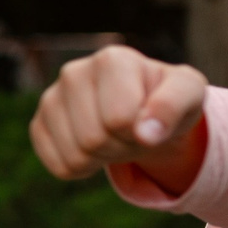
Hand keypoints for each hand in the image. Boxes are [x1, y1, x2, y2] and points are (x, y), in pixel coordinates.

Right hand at [28, 44, 207, 182]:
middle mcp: (73, 73)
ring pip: (76, 156)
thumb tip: (146, 134)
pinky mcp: (39, 125)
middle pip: (94, 139)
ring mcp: (51, 99)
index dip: (141, 130)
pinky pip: (59, 166)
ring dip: (104, 159)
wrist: (146, 112)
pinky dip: (83, 168)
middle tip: (134, 131)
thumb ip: (173, 107)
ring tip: (116, 136)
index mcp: (111, 59)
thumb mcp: (189, 95)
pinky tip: (94, 146)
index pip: (118, 119)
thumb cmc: (169, 99)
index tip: (149, 117)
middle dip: (122, 147)